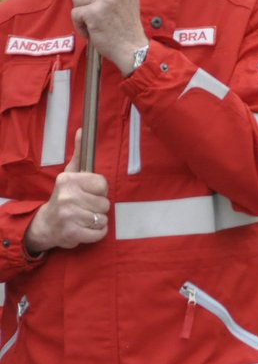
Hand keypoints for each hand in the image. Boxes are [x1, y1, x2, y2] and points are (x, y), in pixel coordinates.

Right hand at [23, 130, 109, 254]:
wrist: (46, 225)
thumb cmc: (63, 197)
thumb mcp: (69, 174)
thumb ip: (79, 154)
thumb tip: (82, 130)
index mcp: (68, 180)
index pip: (103, 184)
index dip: (99, 191)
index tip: (87, 193)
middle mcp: (67, 196)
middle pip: (105, 203)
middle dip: (98, 207)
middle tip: (83, 207)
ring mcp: (69, 216)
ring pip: (103, 219)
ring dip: (96, 221)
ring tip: (82, 218)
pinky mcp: (72, 233)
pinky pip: (100, 233)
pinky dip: (96, 234)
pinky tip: (83, 228)